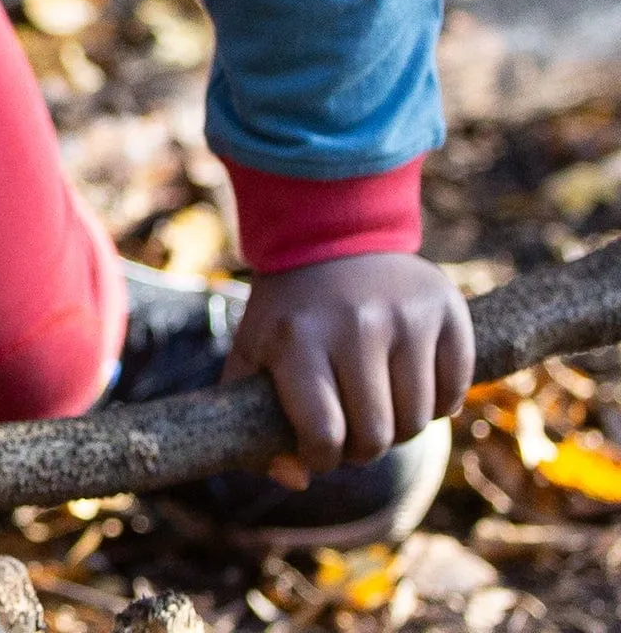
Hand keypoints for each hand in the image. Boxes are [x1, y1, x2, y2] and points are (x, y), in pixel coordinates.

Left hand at [221, 252, 473, 486]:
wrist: (330, 233)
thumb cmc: (290, 310)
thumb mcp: (256, 353)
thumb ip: (257, 424)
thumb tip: (296, 479)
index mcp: (298, 339)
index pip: (324, 437)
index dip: (321, 458)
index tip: (318, 446)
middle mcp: (354, 326)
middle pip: (377, 438)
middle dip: (363, 447)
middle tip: (352, 422)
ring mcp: (405, 316)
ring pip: (419, 421)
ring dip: (401, 424)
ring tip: (378, 396)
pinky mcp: (447, 310)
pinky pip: (455, 392)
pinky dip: (438, 401)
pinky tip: (410, 376)